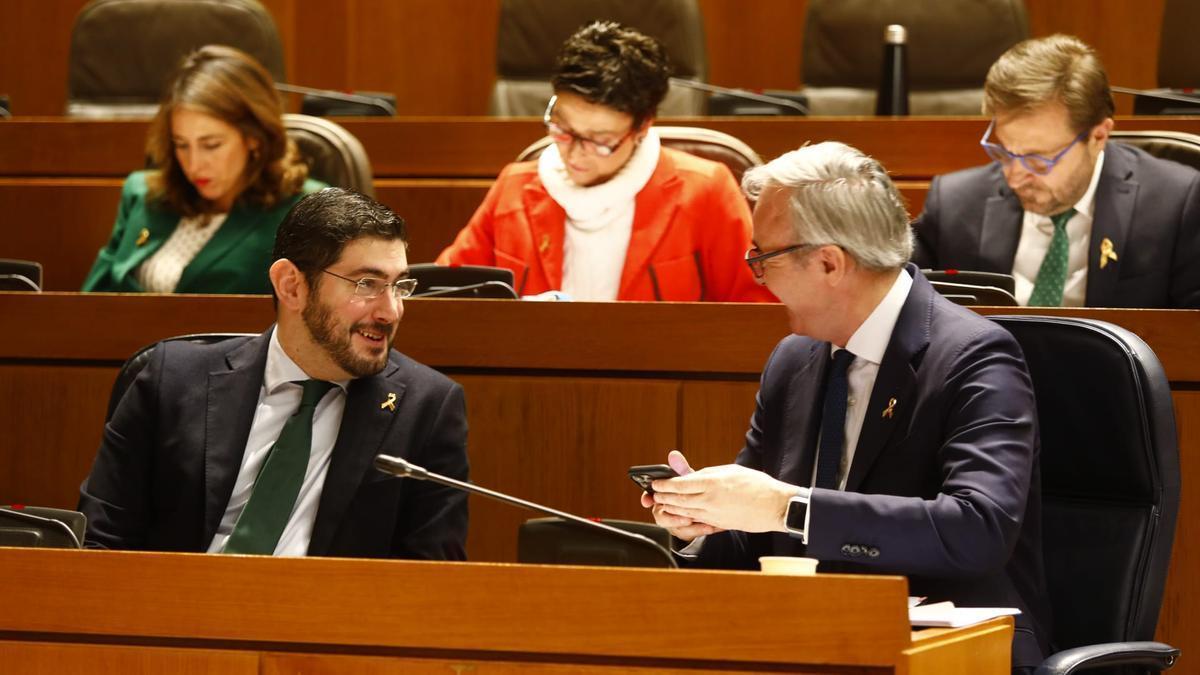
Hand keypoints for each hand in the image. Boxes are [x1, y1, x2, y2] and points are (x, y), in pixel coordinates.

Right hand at [639, 451, 722, 541]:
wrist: (708, 508)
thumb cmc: (694, 490)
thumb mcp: (688, 480)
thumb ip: (680, 470)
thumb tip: (674, 454)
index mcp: (663, 498)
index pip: (649, 498)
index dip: (647, 498)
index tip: (647, 500)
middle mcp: (666, 511)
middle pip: (660, 516)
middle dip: (671, 516)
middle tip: (682, 513)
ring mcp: (674, 523)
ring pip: (675, 527)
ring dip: (687, 525)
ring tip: (698, 521)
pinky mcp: (685, 531)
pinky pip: (688, 533)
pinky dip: (700, 529)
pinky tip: (710, 526)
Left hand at [650, 452, 797, 533]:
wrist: (775, 506)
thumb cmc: (756, 485)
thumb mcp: (730, 470)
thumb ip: (707, 472)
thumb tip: (690, 473)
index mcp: (712, 482)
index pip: (680, 484)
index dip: (665, 484)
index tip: (656, 483)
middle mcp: (710, 500)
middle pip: (678, 500)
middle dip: (663, 497)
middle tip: (653, 495)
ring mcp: (713, 514)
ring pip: (684, 512)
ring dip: (670, 508)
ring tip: (661, 504)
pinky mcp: (718, 523)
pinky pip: (696, 520)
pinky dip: (684, 517)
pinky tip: (679, 514)